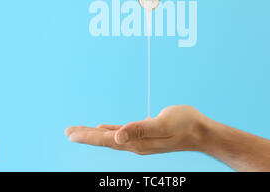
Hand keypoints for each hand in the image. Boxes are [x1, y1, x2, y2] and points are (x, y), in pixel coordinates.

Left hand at [64, 105, 208, 154]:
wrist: (202, 132)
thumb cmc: (185, 125)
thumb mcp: (162, 125)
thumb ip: (139, 130)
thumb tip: (117, 137)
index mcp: (137, 142)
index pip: (106, 140)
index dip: (87, 136)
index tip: (70, 133)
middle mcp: (136, 144)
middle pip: (105, 140)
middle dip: (86, 136)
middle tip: (68, 131)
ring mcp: (141, 141)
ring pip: (112, 137)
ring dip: (95, 134)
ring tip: (81, 131)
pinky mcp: (146, 134)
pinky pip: (123, 133)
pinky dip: (111, 131)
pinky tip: (106, 129)